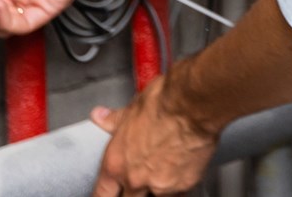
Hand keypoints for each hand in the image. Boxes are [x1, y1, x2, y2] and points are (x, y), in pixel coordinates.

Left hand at [90, 74, 220, 196]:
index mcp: (116, 163)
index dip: (105, 194)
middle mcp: (135, 179)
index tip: (110, 192)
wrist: (190, 107)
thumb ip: (114, 120)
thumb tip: (101, 116)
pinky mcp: (183, 186)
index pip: (101, 193)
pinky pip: (176, 195)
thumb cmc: (162, 104)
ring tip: (162, 172)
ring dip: (155, 190)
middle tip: (140, 179)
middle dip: (132, 193)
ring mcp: (160, 186)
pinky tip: (179, 174)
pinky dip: (176, 188)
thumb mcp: (130, 110)